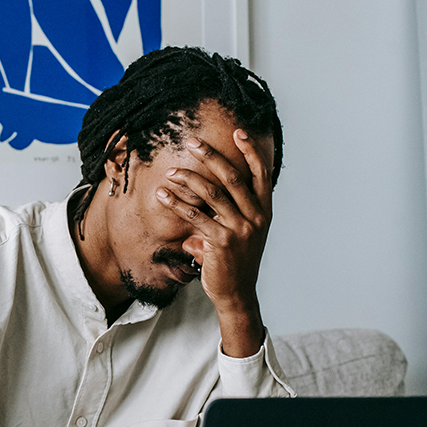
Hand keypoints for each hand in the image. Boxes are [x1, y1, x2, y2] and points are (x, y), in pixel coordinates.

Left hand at [155, 129, 272, 356]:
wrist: (236, 294)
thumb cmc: (235, 261)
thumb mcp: (242, 233)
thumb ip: (233, 212)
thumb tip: (212, 192)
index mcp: (264, 212)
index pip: (261, 174)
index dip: (251, 151)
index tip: (239, 132)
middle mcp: (256, 218)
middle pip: (233, 177)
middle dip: (212, 156)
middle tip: (192, 141)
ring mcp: (240, 230)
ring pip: (213, 194)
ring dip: (189, 179)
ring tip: (171, 172)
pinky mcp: (221, 242)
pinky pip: (196, 216)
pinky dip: (177, 203)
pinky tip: (163, 195)